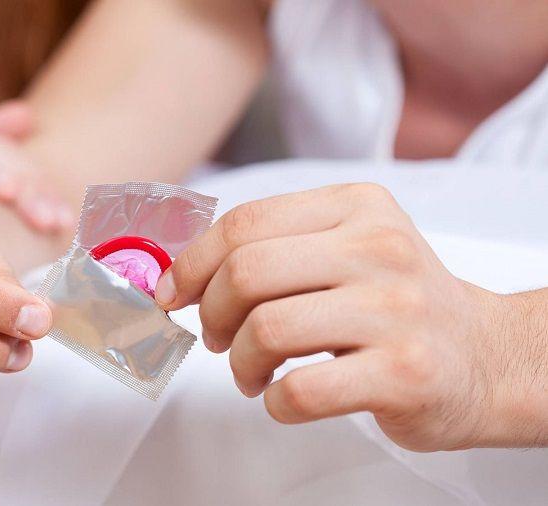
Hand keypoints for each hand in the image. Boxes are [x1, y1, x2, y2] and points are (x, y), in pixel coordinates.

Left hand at [157, 183, 545, 450]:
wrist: (486, 356)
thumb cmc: (396, 304)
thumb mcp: (348, 247)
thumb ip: (274, 246)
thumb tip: (181, 273)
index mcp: (357, 207)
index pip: (245, 223)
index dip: (192, 263)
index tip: (173, 294)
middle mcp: (380, 249)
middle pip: (247, 272)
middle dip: (213, 314)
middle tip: (219, 337)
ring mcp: (397, 310)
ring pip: (267, 330)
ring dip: (240, 362)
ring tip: (252, 372)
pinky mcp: (405, 373)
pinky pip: (299, 390)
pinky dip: (273, 400)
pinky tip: (284, 395)